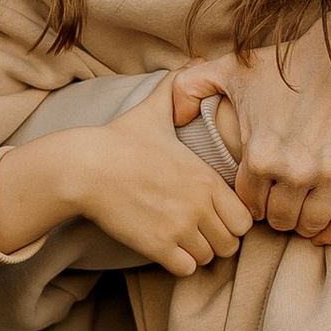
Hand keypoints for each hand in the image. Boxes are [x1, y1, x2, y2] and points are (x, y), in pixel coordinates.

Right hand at [0, 80, 254, 279]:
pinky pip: (186, 269)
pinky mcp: (156, 245)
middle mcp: (199, 204)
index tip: (215, 216)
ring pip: (209, 258)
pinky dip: (179, 264)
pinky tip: (166, 248)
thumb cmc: (119, 139)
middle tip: (199, 232)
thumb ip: (177, 89)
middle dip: (218, 241)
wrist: (84, 167)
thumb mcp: (153, 110)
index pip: (246, 218)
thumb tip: (190, 61)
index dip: (233, 221)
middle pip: (232, 243)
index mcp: (206, 177)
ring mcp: (179, 226)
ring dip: (197, 253)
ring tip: (181, 240)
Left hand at [169, 34, 330, 236]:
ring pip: (311, 224)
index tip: (260, 196)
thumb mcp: (233, 68)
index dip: (252, 202)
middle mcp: (294, 171)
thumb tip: (177, 115)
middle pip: (279, 218)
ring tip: (302, 213)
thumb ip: (191, 87)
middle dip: (277, 214)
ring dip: (304, 223)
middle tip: (281, 204)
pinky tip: (327, 226)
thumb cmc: (290, 61)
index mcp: (260, 154)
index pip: (248, 204)